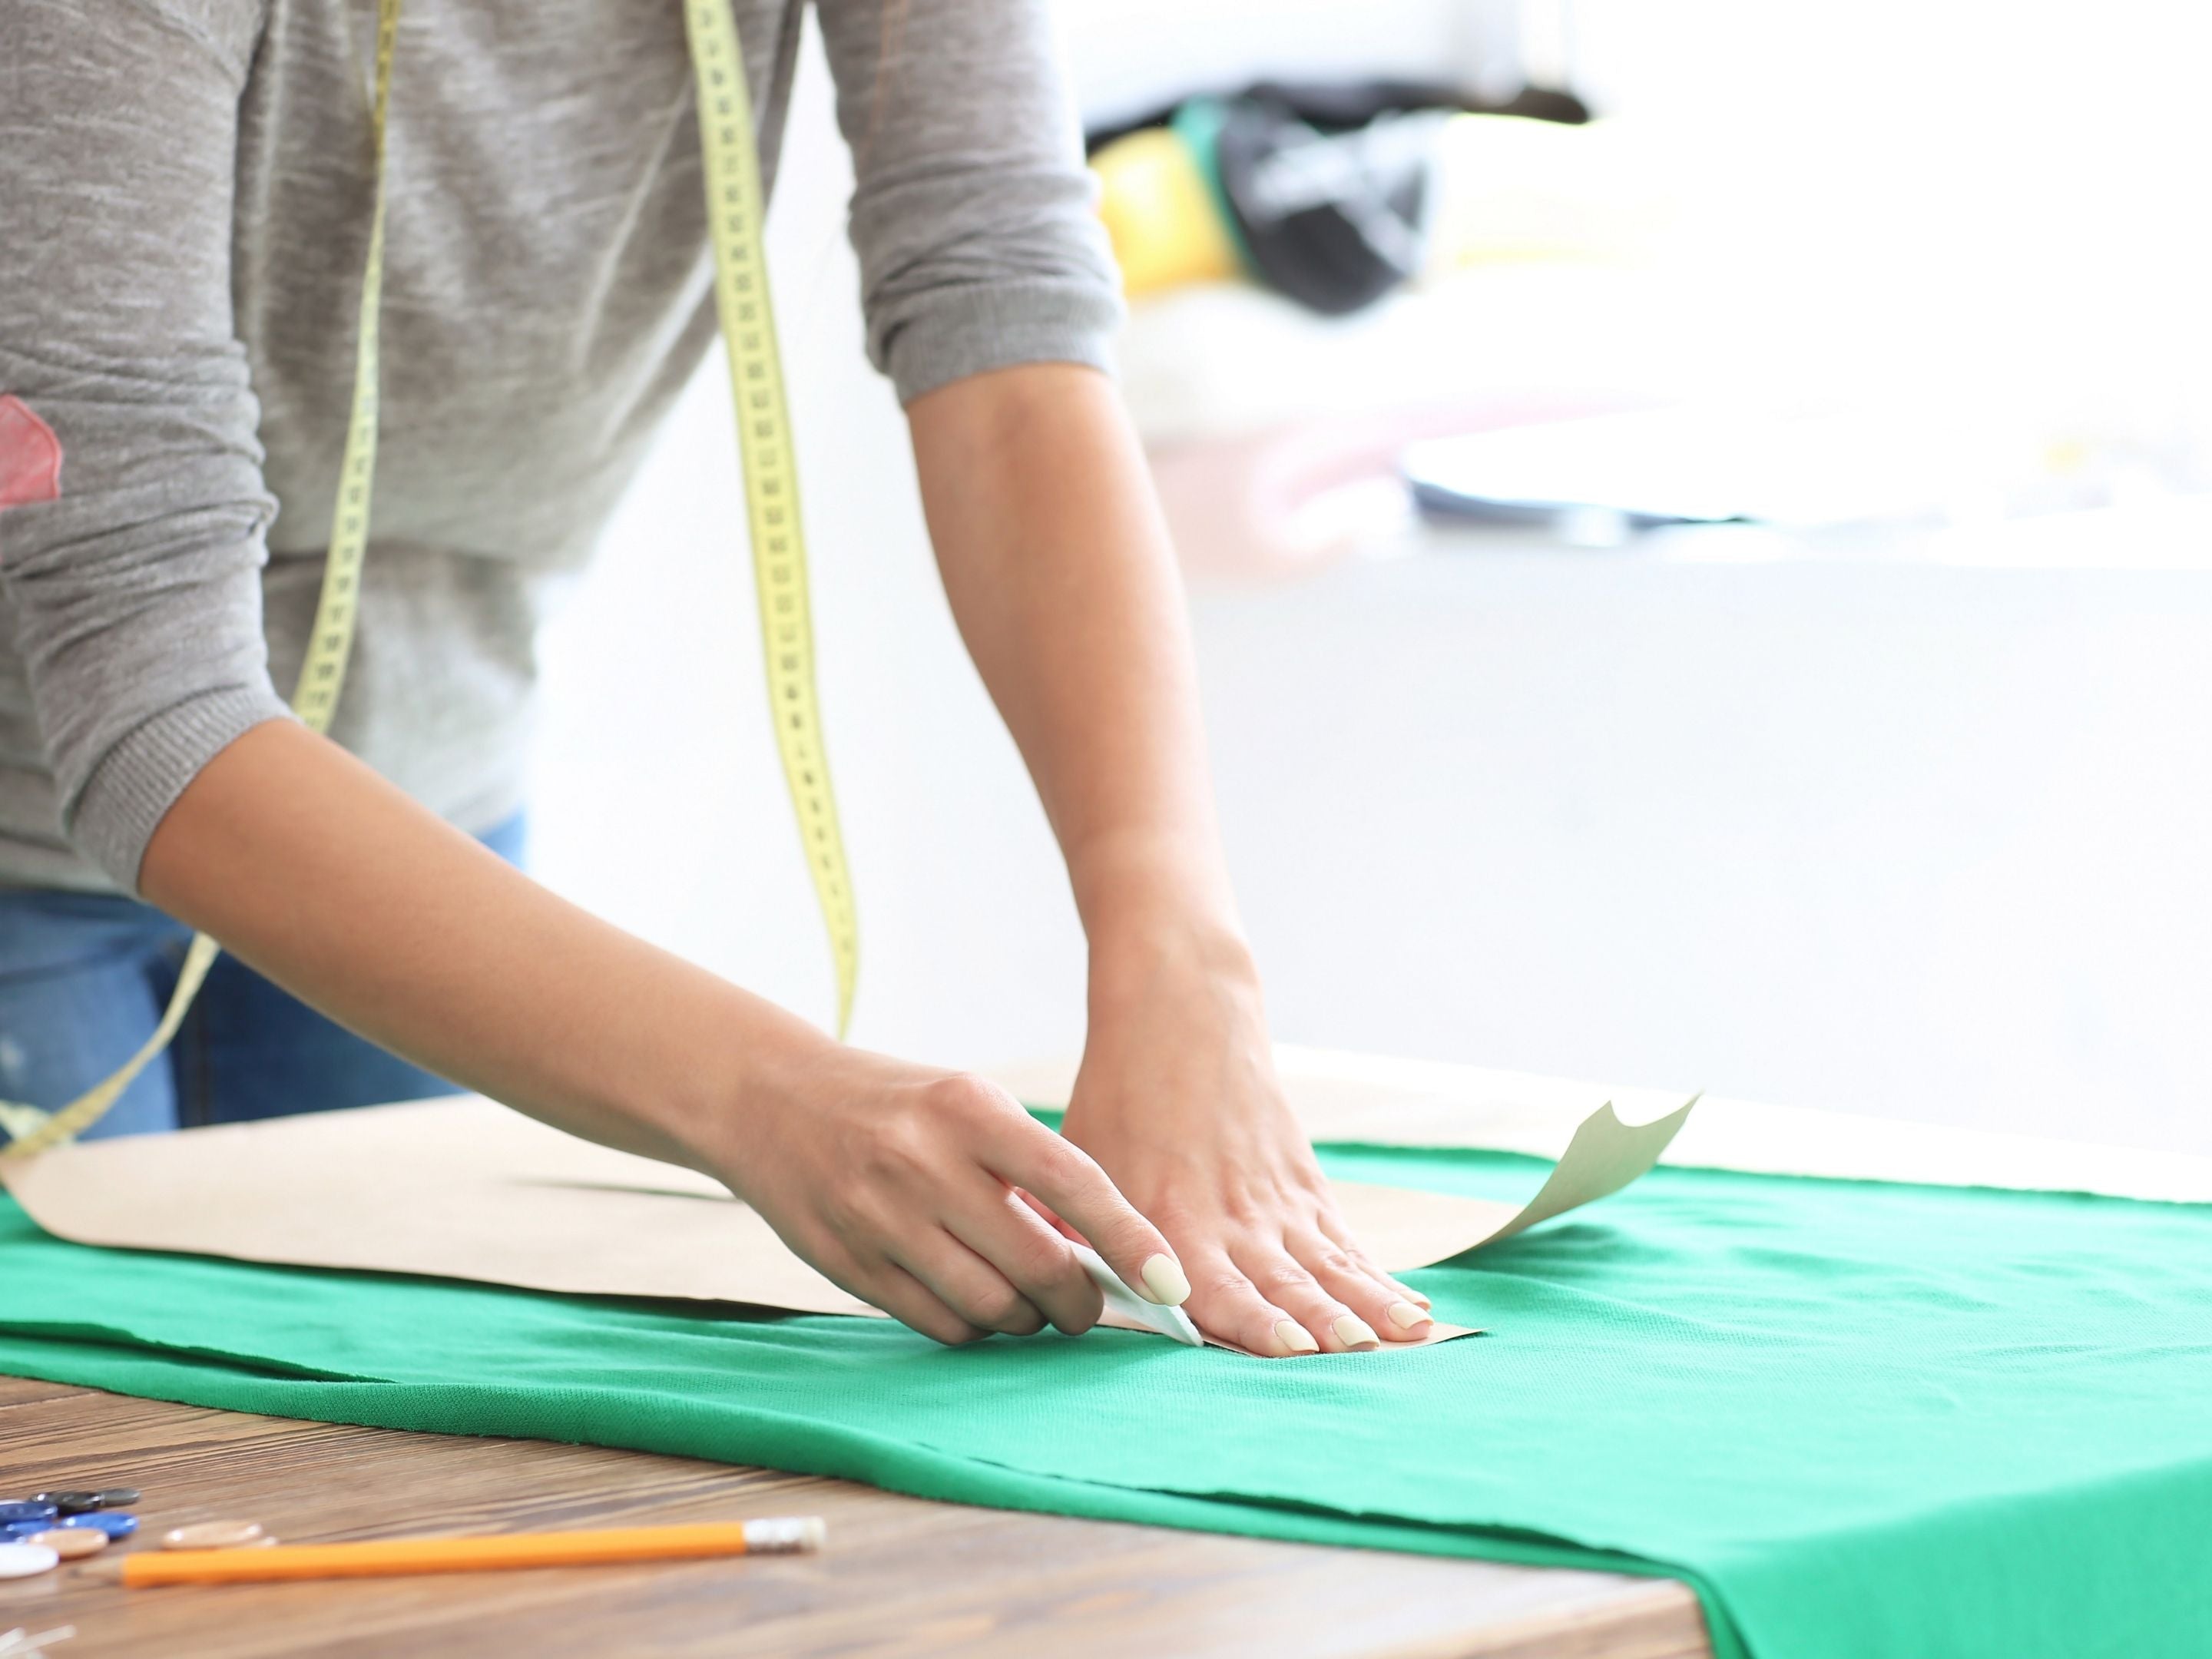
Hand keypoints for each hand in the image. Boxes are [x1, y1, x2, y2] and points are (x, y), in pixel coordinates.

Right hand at [692, 1038, 1190, 1345]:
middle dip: (1079, 1301)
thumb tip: (1106, 1251)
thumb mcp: (967, 1104)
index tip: (1171, 1281)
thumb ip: (1030, 1169)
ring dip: (1026, 1319)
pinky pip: (942, 1326)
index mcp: (969, 1110)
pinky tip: (970, 1298)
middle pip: (1038, 1265)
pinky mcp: (851, 1267)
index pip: (1074, 1182)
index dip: (1130, 1239)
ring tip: (1025, 1299)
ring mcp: (882, 1219)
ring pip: (992, 1308)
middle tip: (1087, 1304)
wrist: (771, 1101)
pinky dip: (973, 1327)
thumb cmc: (897, 1107)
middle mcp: (925, 1162)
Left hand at [1059, 929, 1434, 1355]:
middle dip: (1322, 1321)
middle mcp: (1231, 1215)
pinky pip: (1344, 1242)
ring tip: (1407, 1336)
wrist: (1179, 1014)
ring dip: (1365, 1304)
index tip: (1290, 1349)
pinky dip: (1377, 1277)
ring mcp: (1275, 1200)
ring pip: (1327, 1265)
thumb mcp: (1081, 1165)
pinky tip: (1412, 1310)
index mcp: (1170, 1216)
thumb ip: (1079, 1240)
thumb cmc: (1116, 1098)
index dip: (1252, 1321)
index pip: (1215, 1285)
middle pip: (1283, 1280)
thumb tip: (1055, 1304)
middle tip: (1358, 1352)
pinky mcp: (1303, 1185)